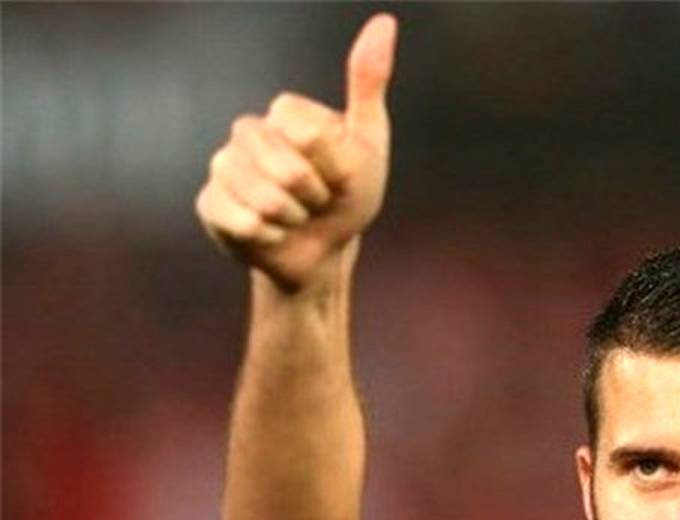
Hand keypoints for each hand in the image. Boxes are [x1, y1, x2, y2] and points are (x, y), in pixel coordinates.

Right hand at [196, 14, 397, 290]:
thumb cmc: (349, 196)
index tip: (337, 176)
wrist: (324, 251)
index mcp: (284, 113)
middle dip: (315, 196)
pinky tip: (272, 234)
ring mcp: (223, 167)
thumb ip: (368, 84)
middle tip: (317, 202)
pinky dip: (270, 238)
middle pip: (285, 167)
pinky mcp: (209, 204)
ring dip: (294, 220)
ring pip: (264, 199)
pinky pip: (243, 223)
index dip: (331, 165)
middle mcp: (247, 132)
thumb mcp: (368, 144)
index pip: (305, 131)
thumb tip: (384, 22)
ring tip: (295, 218)